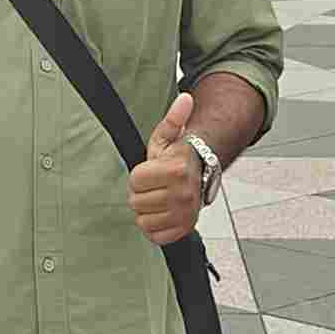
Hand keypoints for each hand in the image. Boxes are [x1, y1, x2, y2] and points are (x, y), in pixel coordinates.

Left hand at [127, 87, 205, 248]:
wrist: (199, 179)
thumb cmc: (178, 158)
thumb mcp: (169, 137)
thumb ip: (173, 118)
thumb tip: (185, 98)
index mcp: (177, 170)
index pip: (135, 180)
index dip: (139, 175)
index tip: (152, 170)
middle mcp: (183, 194)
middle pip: (136, 202)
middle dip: (141, 193)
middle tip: (155, 185)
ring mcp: (184, 215)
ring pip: (143, 220)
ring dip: (147, 210)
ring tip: (159, 197)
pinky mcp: (183, 230)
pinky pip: (153, 235)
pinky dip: (154, 226)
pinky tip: (162, 212)